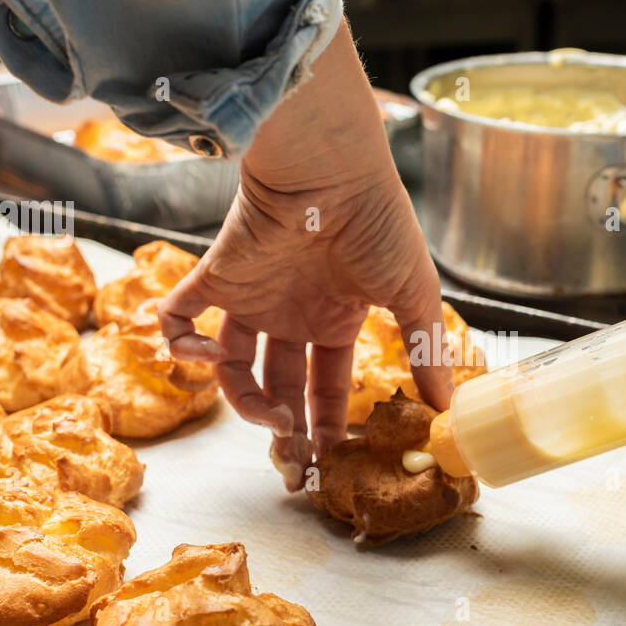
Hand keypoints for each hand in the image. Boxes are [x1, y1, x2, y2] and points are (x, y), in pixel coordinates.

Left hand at [159, 19, 451, 487]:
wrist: (332, 168)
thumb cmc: (379, 221)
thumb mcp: (414, 294)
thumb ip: (425, 351)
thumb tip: (445, 407)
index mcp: (336, 314)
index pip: (325, 379)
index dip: (327, 416)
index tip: (330, 451)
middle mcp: (291, 310)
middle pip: (278, 381)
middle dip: (285, 423)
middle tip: (293, 457)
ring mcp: (251, 295)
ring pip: (232, 365)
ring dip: (243, 400)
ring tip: (269, 419)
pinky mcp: (215, 275)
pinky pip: (180, 318)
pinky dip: (182, 345)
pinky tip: (211, 360)